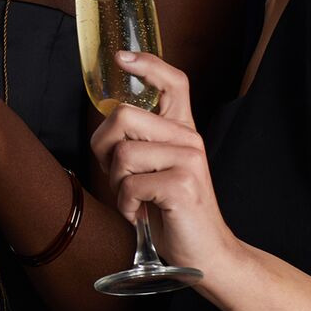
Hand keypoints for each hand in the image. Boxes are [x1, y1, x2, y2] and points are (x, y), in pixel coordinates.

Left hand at [88, 50, 239, 272]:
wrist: (205, 253)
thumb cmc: (170, 212)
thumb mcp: (152, 170)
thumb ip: (136, 144)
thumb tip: (106, 121)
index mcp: (182, 131)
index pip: (173, 82)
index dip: (148, 65)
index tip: (121, 57)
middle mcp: (189, 138)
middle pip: (123, 117)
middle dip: (105, 151)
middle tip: (122, 179)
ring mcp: (189, 159)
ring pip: (122, 154)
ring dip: (117, 185)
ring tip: (137, 200)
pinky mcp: (183, 184)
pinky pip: (129, 185)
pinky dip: (126, 206)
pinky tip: (142, 214)